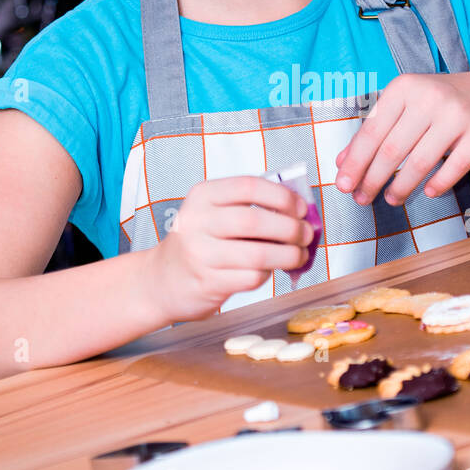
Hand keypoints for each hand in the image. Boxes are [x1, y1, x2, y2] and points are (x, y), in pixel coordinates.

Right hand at [149, 176, 313, 322]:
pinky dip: (269, 273)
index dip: (282, 196)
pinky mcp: (207, 282)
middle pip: (255, 221)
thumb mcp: (214, 213)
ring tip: (299, 255)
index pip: (249, 186)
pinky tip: (271, 269)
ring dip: (288, 255)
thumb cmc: (200, 243)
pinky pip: (251, 277)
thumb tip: (301, 212)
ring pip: (258, 253)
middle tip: (307, 234)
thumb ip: (251, 207)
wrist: (162, 281)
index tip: (301, 208)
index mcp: (202, 195)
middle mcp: (197, 221)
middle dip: (291, 228)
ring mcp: (200, 254)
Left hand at [333, 72, 469, 206]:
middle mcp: (430, 97)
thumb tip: (342, 163)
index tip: (343, 185)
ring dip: (401, 187)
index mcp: (405, 87)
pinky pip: (454, 168)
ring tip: (392, 200)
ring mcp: (458, 114)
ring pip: (420, 162)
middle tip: (362, 199)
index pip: (372, 132)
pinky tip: (428, 193)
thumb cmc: (441, 104)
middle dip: (373, 180)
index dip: (355, 162)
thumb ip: (375, 131)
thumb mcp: (406, 107)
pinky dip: (438, 185)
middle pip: (392, 150)